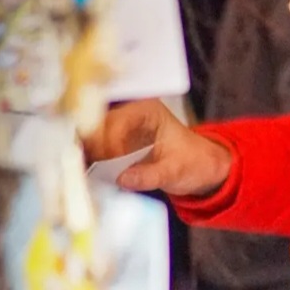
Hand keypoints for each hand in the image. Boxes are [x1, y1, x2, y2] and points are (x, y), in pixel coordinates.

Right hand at [82, 101, 231, 197]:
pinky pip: (96, 150)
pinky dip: (92, 161)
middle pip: (98, 127)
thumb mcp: (176, 172)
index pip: (117, 122)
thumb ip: (150, 175)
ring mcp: (120, 127)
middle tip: (93, 172)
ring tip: (91, 175)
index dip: (109, 143)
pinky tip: (93, 174)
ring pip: (92, 137)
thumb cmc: (194, 163)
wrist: (201, 168)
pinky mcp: (115, 142)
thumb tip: (122, 178)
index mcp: (147, 111)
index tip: (112, 165)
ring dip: (89, 155)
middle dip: (94, 149)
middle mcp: (129, 113)